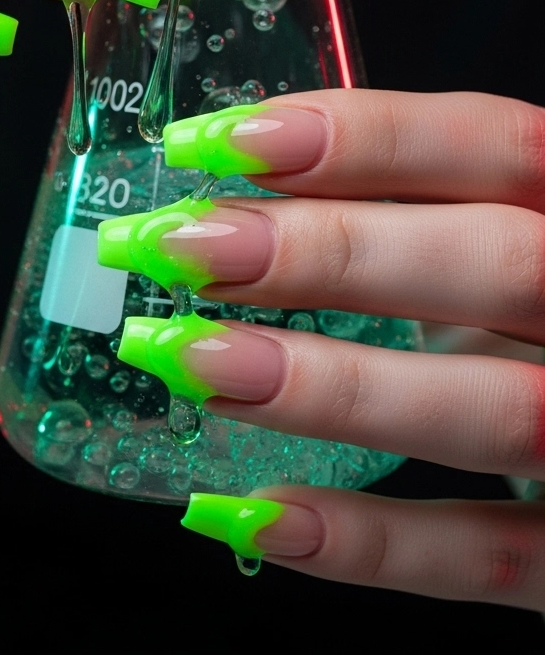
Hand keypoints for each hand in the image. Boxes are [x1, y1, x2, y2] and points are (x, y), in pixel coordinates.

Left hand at [165, 88, 544, 608]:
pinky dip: (370, 540)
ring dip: (330, 387)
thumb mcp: (505, 248)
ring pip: (499, 409)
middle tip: (183, 247)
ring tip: (191, 360)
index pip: (502, 145)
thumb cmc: (536, 324)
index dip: (368, 136)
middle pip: (500, 262)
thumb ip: (422, 221)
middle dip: (330, 251)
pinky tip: (254, 512)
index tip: (221, 140)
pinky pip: (489, 557)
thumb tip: (238, 203)